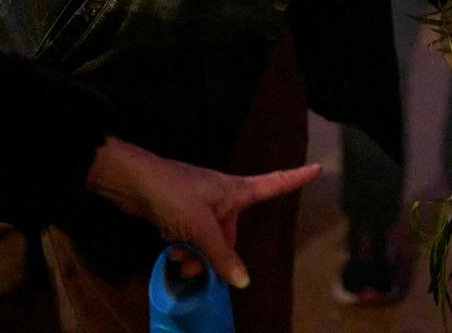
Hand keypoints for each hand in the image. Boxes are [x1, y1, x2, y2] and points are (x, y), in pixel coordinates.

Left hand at [84, 136, 319, 288]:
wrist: (134, 183)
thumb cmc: (176, 195)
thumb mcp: (203, 228)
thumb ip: (223, 256)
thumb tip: (244, 283)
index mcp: (236, 190)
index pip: (274, 184)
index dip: (295, 178)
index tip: (317, 168)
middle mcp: (223, 196)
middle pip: (231, 232)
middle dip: (216, 253)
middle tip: (194, 264)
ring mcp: (202, 204)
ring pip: (208, 239)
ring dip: (195, 253)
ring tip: (177, 255)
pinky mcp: (182, 211)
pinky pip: (192, 236)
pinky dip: (183, 245)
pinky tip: (169, 247)